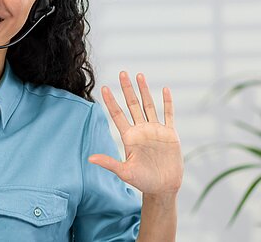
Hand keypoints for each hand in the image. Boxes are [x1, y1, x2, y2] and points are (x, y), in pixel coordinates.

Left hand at [89, 72, 182, 195]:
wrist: (163, 188)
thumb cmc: (142, 182)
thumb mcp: (124, 172)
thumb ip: (109, 163)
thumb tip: (90, 158)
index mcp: (129, 137)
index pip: (117, 115)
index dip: (110, 101)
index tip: (103, 87)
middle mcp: (141, 130)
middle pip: (132, 105)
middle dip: (127, 89)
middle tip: (122, 73)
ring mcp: (155, 130)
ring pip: (148, 105)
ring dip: (144, 90)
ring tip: (139, 75)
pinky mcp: (170, 134)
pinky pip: (168, 114)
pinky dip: (167, 102)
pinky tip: (164, 90)